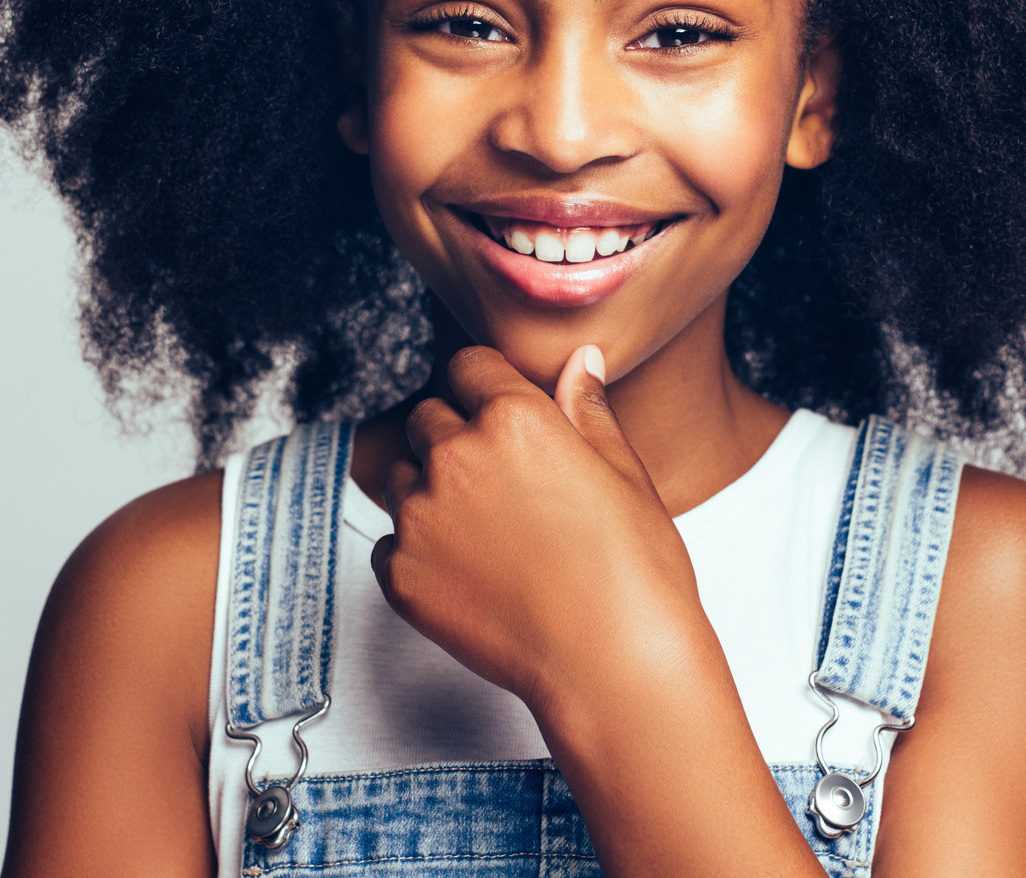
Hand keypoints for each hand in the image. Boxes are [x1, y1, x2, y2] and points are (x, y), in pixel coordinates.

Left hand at [370, 345, 716, 719]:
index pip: (468, 367)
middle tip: (498, 483)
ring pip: (400, 477)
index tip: (500, 414)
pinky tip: (470, 576)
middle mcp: (455, 456)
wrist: (612, 666)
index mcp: (514, 417)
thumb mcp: (624, 474)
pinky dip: (418, 552)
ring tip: (485, 534)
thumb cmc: (635, 569)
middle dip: (454, 436)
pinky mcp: (400, 574)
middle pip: (426, 418)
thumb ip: (588, 410)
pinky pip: (390, 542)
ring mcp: (420, 517)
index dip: (485, 388)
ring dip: (429, 490)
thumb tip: (580, 359)